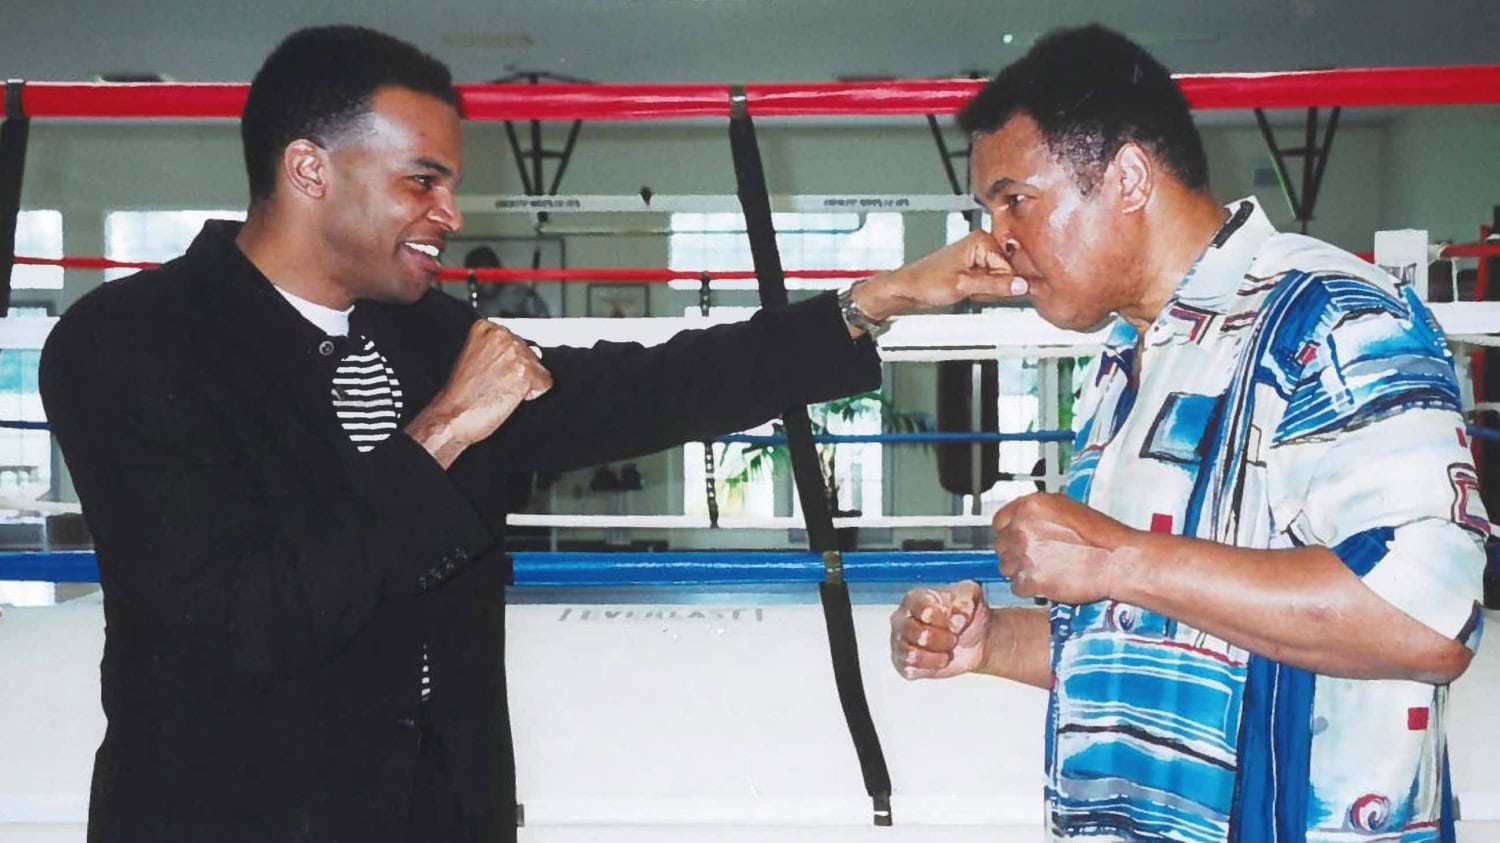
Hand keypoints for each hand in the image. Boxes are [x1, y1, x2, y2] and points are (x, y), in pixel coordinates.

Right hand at [406, 320, 552, 467]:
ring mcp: (515, 353)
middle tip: (495, 384)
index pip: (516, 339)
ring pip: (538, 368)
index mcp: (486, 328)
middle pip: (530, 353)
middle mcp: (502, 336)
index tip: (495, 371)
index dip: (508, 361)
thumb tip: (535, 352)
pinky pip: (545, 383)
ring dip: (524, 383)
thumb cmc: (460, 394)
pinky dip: (532, 394)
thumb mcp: (475, 358)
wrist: (452, 416)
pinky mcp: (526, 373)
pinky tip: (508, 397)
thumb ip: (501, 350)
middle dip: (518, 371)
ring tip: (499, 390)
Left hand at [854, 230, 1028, 321]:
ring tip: (969, 289)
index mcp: (981, 240)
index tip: (992, 290)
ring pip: (1001, 279)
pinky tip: (970, 290)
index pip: (1012, 266)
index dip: (1004, 283)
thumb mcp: (964, 286)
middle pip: (1008, 271)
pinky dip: (984, 290)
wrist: (909, 288)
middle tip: (974, 290)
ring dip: (989, 290)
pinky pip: (992, 281)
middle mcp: (983, 243)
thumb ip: (995, 285)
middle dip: (995, 286)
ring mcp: (980, 254)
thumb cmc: (926, 282)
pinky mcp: (977, 265)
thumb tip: (1022, 285)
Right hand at [889, 580, 990, 678]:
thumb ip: (965, 601)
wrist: (974, 641)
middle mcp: (901, 619)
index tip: (955, 622)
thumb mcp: (972, 597)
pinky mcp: (903, 664)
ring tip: (948, 650)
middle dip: (942, 639)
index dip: (940, 617)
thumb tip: (957, 617)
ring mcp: (900, 642)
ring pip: (911, 655)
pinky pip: (911, 671)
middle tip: (954, 637)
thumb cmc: (965, 616)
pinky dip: (931, 667)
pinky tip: (940, 659)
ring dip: (937, 656)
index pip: (920, 607)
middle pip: (917, 633)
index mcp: (915, 598)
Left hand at [991, 492, 1132, 604]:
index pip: (999, 521)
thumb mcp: (1066, 508)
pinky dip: (1029, 589)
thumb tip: (1025, 521)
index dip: (1009, 533)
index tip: (1015, 540)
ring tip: (1045, 571)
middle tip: (1037, 559)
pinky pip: (1016, 587)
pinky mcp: (1029, 579)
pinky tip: (1047, 583)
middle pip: (1001, 545)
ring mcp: (1023, 554)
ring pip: (1006, 568)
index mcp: (1030, 506)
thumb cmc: (1100, 536)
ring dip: (1021, 572)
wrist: (1116, 560)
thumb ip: (1039, 514)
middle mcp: (1022, 527)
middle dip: (1015, 553)